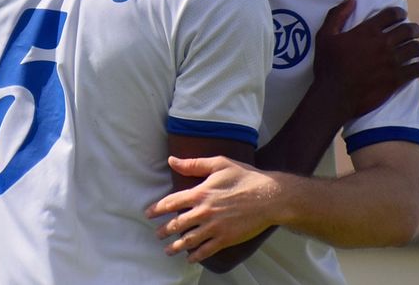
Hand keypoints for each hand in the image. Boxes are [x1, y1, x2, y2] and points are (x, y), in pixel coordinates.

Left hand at [145, 156, 283, 262]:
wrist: (270, 197)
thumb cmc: (245, 177)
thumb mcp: (219, 164)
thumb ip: (194, 164)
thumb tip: (172, 160)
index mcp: (200, 193)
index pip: (171, 203)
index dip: (157, 209)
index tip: (148, 214)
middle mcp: (204, 212)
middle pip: (176, 224)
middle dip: (164, 231)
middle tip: (157, 235)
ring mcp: (214, 227)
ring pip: (188, 240)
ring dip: (176, 246)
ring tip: (168, 250)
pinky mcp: (225, 239)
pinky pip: (206, 250)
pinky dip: (195, 256)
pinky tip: (189, 258)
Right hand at [313, 0, 418, 119]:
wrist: (334, 96)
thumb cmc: (327, 65)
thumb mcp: (324, 36)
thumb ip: (337, 15)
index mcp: (368, 31)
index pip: (392, 14)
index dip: (399, 13)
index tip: (401, 16)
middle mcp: (383, 43)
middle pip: (409, 29)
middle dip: (413, 29)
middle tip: (413, 32)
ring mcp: (392, 62)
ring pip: (416, 48)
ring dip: (418, 47)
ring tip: (417, 49)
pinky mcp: (397, 79)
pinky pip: (418, 69)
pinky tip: (418, 67)